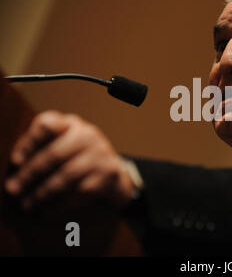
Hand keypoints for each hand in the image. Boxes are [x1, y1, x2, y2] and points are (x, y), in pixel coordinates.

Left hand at [5, 110, 136, 210]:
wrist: (113, 171)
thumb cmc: (77, 157)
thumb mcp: (62, 142)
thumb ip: (40, 146)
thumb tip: (18, 162)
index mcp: (71, 124)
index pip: (47, 124)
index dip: (29, 142)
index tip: (16, 161)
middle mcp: (88, 135)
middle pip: (54, 153)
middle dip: (31, 174)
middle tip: (13, 189)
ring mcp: (100, 155)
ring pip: (66, 176)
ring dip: (43, 193)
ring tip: (28, 204)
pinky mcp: (108, 175)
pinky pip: (80, 192)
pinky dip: (61, 204)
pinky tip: (48, 211)